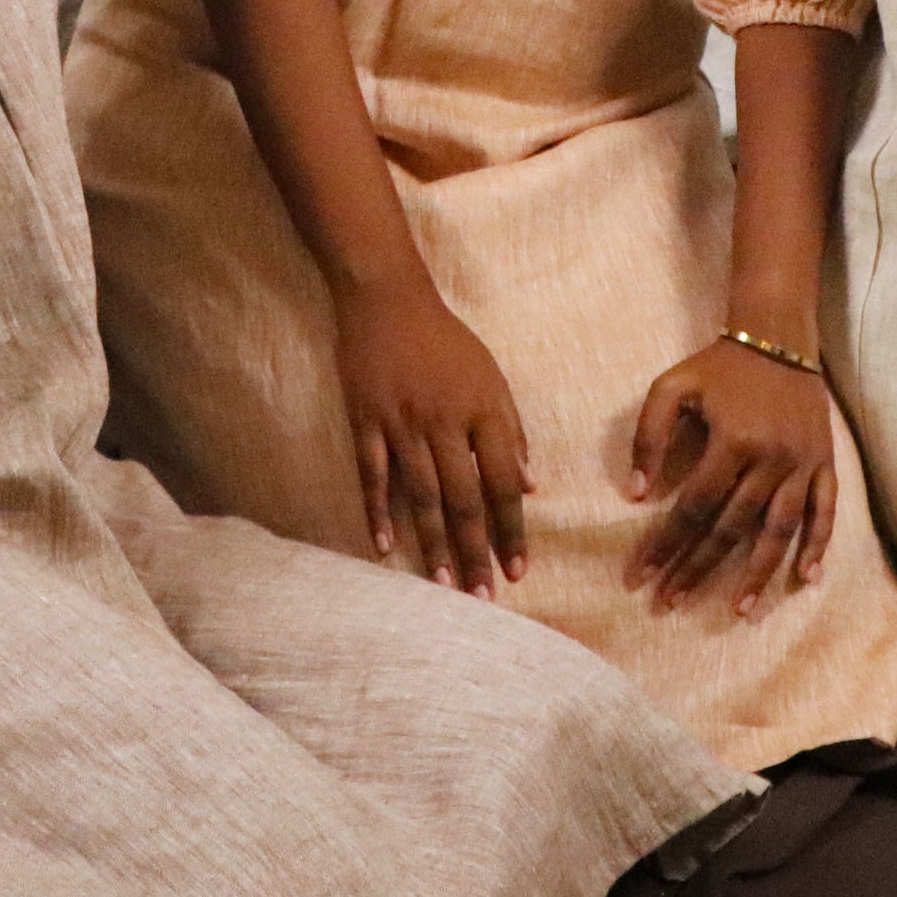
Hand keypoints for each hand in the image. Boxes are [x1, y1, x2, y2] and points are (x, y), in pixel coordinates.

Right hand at [334, 279, 529, 596]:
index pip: (503, 481)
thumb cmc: (447, 342)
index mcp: (482, 410)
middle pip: (463, 498)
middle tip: (483, 597)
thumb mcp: (491, 377)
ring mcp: (401, 423)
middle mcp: (444, 422)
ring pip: (421, 496)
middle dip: (475, 551)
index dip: (512, 528)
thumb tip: (529, 486)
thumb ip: (511, 431)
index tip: (519, 569)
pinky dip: (379, 512)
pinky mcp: (366, 421)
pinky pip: (373, 476)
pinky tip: (385, 549)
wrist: (388, 298)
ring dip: (433, 544)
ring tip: (443, 587)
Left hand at [623, 336, 836, 614]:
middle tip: (672, 601)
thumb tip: (637, 492)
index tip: (641, 576)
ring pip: (780, 530)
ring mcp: (802, 463)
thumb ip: (648, 434)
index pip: (693, 507)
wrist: (779, 337)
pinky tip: (806, 578)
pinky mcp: (824, 462)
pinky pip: (825, 511)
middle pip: (731, 528)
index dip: (665, 544)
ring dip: (760, 573)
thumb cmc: (719, 366)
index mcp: (732, 441)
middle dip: (698, 569)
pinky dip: (818, 545)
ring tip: (738, 608)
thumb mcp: (672, 385)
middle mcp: (770, 459)